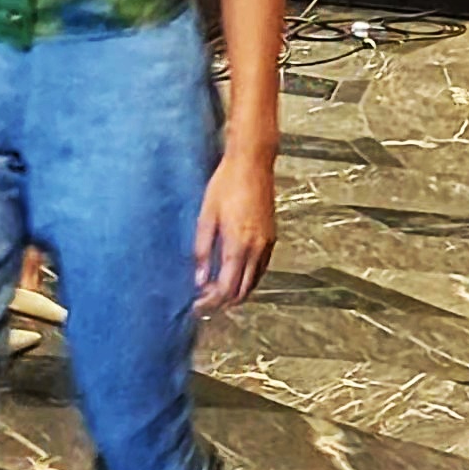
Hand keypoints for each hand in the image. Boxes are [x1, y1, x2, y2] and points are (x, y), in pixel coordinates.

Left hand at [195, 143, 275, 309]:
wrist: (252, 163)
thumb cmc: (226, 185)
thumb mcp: (206, 216)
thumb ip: (201, 251)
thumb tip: (198, 279)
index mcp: (238, 245)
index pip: (226, 289)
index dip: (210, 302)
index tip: (196, 306)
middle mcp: (256, 249)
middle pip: (241, 291)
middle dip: (222, 302)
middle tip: (204, 301)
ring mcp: (267, 244)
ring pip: (253, 283)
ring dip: (235, 292)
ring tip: (215, 290)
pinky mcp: (271, 238)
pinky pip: (260, 269)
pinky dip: (247, 279)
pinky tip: (232, 273)